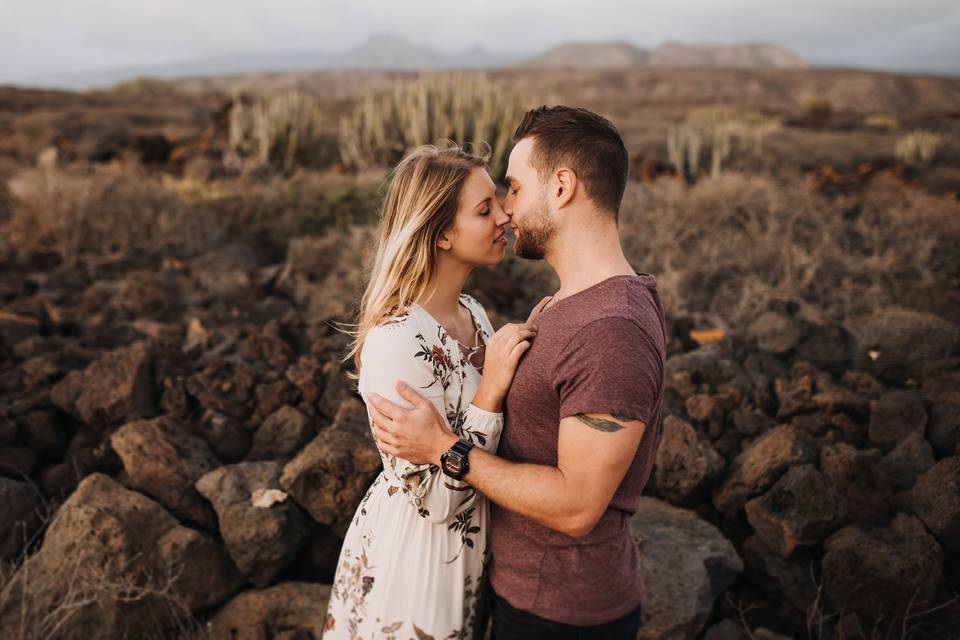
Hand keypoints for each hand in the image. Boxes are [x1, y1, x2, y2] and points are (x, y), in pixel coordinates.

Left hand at [369, 381, 457, 465]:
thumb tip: (397, 384)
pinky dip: (379, 438)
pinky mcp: (397, 452)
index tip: (370, 395)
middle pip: (376, 418)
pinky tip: (381, 434)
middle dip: (371, 409)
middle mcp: (395, 430)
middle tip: (370, 405)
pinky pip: (382, 445)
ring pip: (378, 432)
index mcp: (402, 417)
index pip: (381, 405)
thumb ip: (410, 394)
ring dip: (375, 423)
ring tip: (376, 418)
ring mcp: (395, 442)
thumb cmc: (435, 426)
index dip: (374, 399)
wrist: (441, 448)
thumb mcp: (425, 405)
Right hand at [472, 296, 550, 410]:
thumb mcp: (494, 355)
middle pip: (514, 329)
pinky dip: (526, 344)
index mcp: (492, 341)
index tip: (528, 327)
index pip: (508, 327)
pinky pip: (520, 347)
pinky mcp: (508, 363)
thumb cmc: (495, 372)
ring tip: (535, 335)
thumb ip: (502, 344)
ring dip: (528, 333)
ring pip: (517, 335)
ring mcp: (501, 354)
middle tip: (535, 329)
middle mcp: (496, 345)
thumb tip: (517, 336)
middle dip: (526, 327)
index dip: (520, 325)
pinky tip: (530, 345)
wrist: (490, 389)